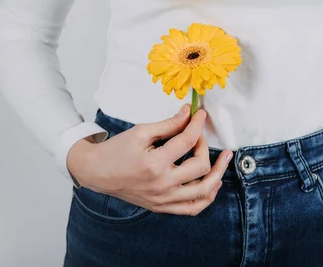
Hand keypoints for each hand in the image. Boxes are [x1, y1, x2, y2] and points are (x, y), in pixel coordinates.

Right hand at [66, 103, 233, 215]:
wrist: (97, 172)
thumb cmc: (117, 150)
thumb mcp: (141, 132)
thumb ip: (168, 124)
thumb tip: (188, 114)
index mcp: (155, 164)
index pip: (187, 141)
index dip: (197, 125)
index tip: (201, 114)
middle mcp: (162, 185)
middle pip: (200, 166)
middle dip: (204, 145)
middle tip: (198, 134)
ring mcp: (163, 199)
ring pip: (203, 191)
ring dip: (218, 174)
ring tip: (224, 159)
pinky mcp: (162, 207)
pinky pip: (193, 208)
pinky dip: (207, 196)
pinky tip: (213, 183)